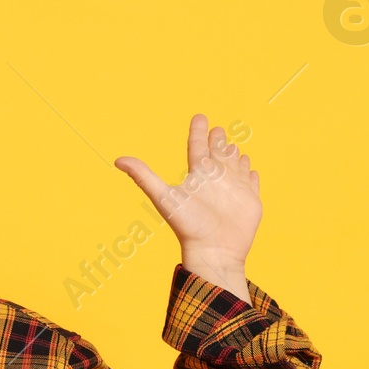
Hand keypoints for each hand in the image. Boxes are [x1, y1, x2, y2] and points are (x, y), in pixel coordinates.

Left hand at [114, 114, 260, 296]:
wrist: (214, 251)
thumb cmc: (188, 225)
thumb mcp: (164, 197)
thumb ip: (143, 176)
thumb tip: (117, 160)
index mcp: (197, 176)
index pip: (197, 147)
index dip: (198, 132)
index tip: (200, 117)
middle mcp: (215, 180)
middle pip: (216, 154)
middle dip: (218, 141)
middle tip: (219, 128)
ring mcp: (234, 190)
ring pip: (235, 165)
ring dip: (235, 155)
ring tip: (235, 147)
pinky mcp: (251, 200)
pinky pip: (252, 182)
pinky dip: (251, 174)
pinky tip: (251, 168)